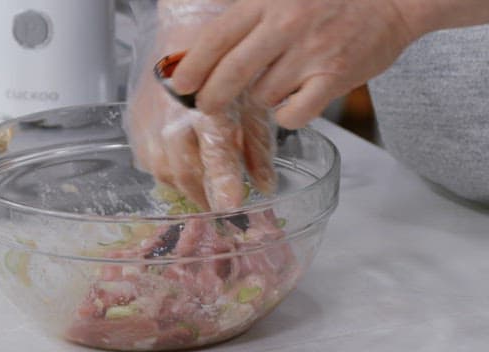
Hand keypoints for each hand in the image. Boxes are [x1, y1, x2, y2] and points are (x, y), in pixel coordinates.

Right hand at [126, 2, 276, 210]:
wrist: (186, 30)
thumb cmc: (222, 62)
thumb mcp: (249, 101)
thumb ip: (257, 146)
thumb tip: (265, 185)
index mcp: (207, 104)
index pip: (215, 151)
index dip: (223, 181)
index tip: (230, 204)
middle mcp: (174, 112)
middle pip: (185, 169)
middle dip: (203, 195)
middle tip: (218, 208)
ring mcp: (151, 116)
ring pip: (163, 169)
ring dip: (183, 186)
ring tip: (201, 193)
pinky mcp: (136, 119)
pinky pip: (146, 159)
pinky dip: (164, 172)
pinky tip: (179, 172)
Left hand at [171, 0, 415, 128]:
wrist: (394, 0)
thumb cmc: (330, 2)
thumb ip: (249, 17)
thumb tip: (205, 51)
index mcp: (268, 1)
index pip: (217, 37)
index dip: (193, 66)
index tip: (180, 85)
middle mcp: (286, 24)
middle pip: (232, 73)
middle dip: (211, 97)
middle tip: (206, 106)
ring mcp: (311, 52)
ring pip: (262, 96)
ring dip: (258, 101)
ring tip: (270, 89)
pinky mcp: (335, 77)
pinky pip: (294, 114)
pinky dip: (287, 116)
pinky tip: (293, 103)